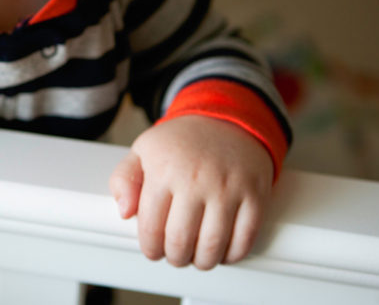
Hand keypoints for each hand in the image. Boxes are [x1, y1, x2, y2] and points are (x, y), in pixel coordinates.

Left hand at [109, 115, 272, 269]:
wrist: (228, 118)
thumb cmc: (182, 141)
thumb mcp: (143, 150)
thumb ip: (123, 179)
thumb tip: (124, 212)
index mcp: (164, 170)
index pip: (151, 227)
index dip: (150, 248)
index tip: (153, 250)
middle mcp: (196, 180)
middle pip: (181, 241)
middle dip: (175, 258)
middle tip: (176, 255)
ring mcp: (228, 188)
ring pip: (213, 246)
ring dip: (202, 261)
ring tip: (197, 256)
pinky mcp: (255, 195)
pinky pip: (245, 239)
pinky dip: (232, 255)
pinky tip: (223, 251)